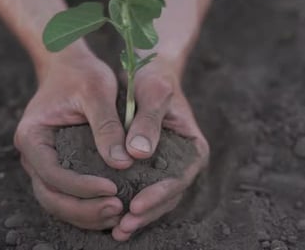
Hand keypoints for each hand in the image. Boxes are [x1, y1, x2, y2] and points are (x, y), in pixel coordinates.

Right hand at [14, 54, 132, 229]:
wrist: (70, 67)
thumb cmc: (82, 75)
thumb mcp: (97, 91)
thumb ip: (107, 126)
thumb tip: (122, 162)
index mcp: (32, 136)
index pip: (52, 173)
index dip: (81, 187)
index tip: (112, 188)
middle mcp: (32, 155)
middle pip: (50, 195)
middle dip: (82, 208)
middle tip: (117, 208)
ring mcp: (42, 163)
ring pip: (57, 201)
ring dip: (84, 213)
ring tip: (117, 213)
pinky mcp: (57, 167)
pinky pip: (66, 195)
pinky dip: (85, 207)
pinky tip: (111, 207)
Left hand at [112, 59, 209, 240]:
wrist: (146, 74)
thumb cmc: (154, 80)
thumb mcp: (153, 94)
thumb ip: (148, 122)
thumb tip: (138, 153)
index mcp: (193, 149)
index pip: (179, 179)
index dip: (158, 195)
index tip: (136, 204)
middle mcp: (182, 163)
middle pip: (167, 197)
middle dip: (146, 214)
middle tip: (123, 226)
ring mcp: (166, 167)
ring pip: (154, 199)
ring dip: (137, 216)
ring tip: (117, 230)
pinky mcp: (148, 168)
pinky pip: (141, 190)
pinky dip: (128, 203)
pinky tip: (111, 216)